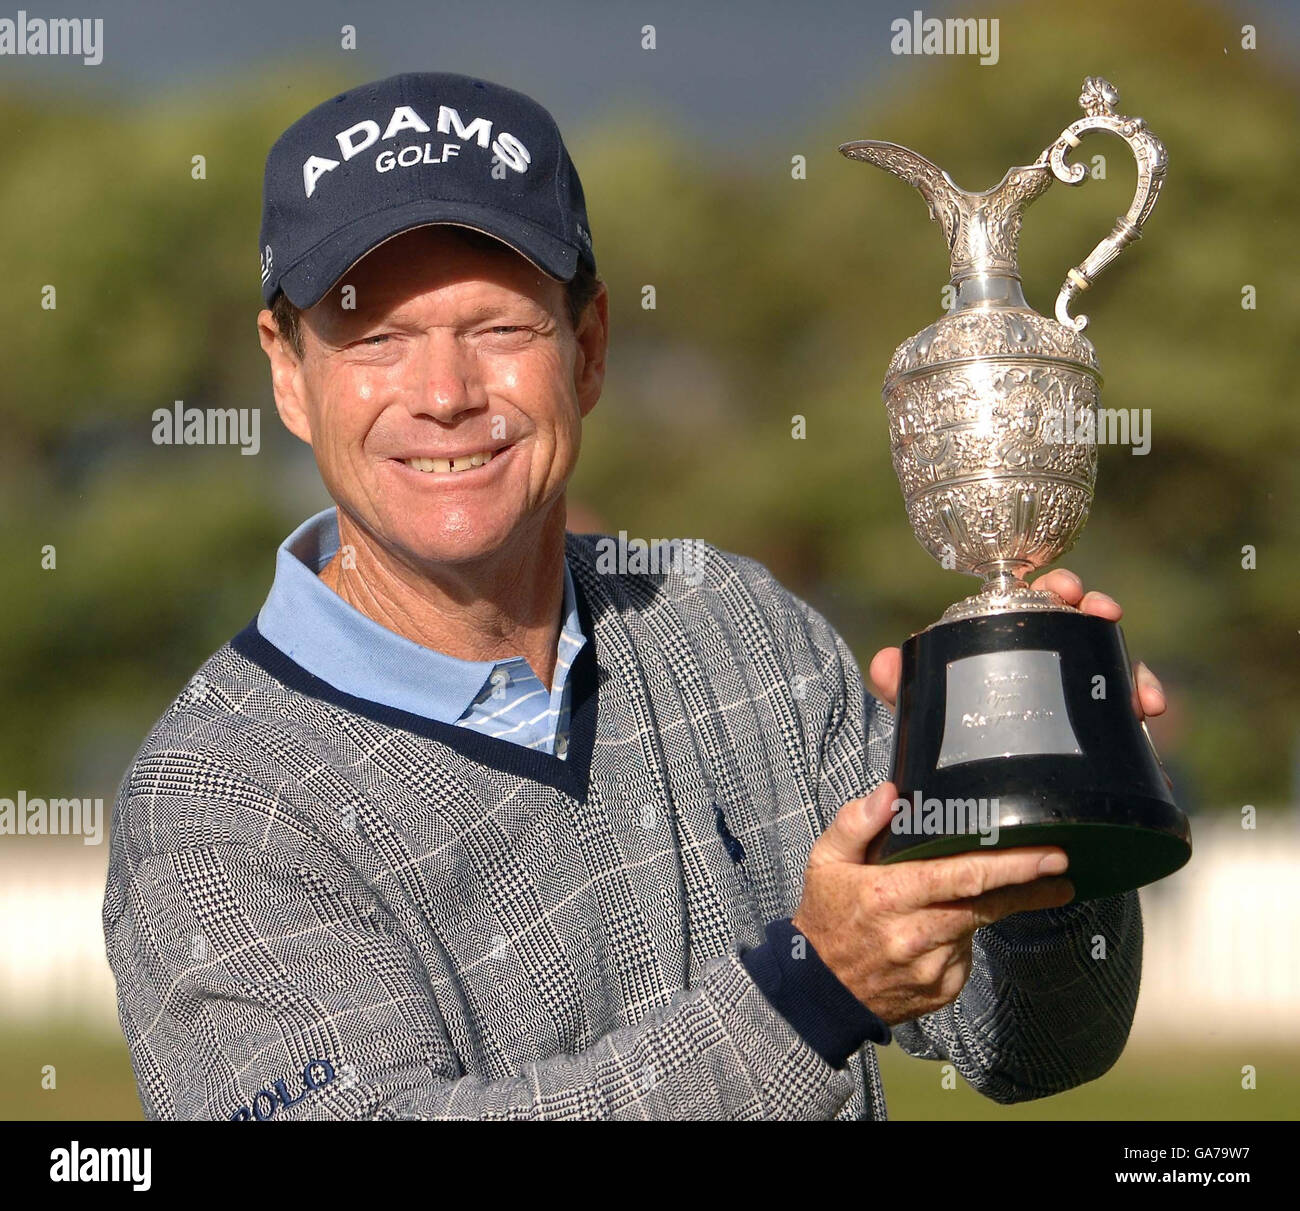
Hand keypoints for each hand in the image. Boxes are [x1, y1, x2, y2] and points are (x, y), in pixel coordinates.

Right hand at [792, 781, 1075, 1025]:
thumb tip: (890, 792)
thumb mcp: (826, 860)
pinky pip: (966, 954)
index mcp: (890, 895)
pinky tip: (938, 930)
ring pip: (977, 926)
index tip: (1050, 855)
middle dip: (1028, 885)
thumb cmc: (825, 916)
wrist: (818, 992)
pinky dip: (961, 937)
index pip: (964, 876)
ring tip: (981, 895)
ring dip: (986, 907)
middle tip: (1061, 870)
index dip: (1012, 866)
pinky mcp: (942, 989)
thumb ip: (856, 822)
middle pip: (986, 903)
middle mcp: (916, 933)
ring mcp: (932, 967)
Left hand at [865, 567, 1167, 718]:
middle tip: (1103, 612)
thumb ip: (901, 683)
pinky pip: (1125, 719)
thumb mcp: (924, 704)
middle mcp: (1049, 660)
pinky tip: (1149, 723)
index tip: (1065, 589)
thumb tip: (884, 663)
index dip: (1055, 586)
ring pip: (1113, 668)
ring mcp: (1075, 694)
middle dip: (1098, 609)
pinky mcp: (1095, 732)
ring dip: (1134, 671)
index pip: (1037, 601)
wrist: (968, 783)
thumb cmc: (948, 726)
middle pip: (1082, 622)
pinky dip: (1139, 717)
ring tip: (1142, 693)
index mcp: (1010, 641)